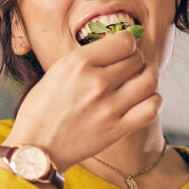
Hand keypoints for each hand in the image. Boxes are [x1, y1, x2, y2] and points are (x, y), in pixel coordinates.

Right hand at [7, 30, 160, 171]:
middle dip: (137, 61)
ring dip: (148, 78)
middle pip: (138, 59)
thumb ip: (87, 59)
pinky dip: (153, 101)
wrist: (35, 148)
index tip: (123, 51)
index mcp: (78, 63)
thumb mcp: (57, 72)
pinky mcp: (116, 130)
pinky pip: (151, 108)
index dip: (128, 44)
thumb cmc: (42, 110)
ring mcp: (108, 107)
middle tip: (129, 70)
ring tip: (140, 83)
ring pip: (150, 80)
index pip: (125, 40)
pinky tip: (143, 102)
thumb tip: (117, 49)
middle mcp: (95, 82)